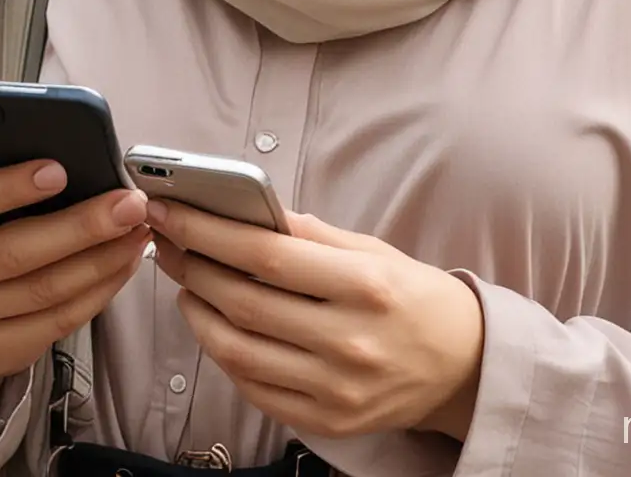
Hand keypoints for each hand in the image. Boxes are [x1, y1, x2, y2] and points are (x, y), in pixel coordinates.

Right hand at [0, 162, 149, 424]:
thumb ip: (0, 176)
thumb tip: (75, 158)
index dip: (9, 188)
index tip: (60, 170)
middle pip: (13, 254)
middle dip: (82, 227)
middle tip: (130, 204)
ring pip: (41, 293)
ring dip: (101, 261)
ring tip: (138, 232)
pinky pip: (54, 324)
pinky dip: (97, 293)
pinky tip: (122, 265)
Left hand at [149, 202, 483, 443]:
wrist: (462, 366)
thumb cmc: (413, 296)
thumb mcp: (372, 250)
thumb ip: (311, 234)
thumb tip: (249, 210)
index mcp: (364, 285)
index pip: (266, 254)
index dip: (209, 231)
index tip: (172, 208)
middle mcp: (348, 340)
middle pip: (244, 301)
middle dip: (193, 265)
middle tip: (168, 238)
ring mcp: (335, 389)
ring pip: (239, 350)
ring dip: (198, 311)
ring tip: (184, 280)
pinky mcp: (326, 421)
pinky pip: (255, 389)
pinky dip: (223, 354)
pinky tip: (213, 324)